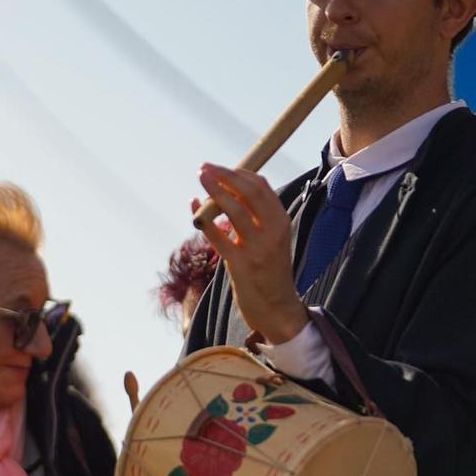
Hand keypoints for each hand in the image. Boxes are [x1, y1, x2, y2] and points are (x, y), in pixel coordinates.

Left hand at [195, 163, 308, 344]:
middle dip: (226, 176)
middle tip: (205, 167)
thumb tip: (228, 192)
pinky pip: (218, 237)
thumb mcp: (269, 240)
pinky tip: (194, 209)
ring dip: (215, 191)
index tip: (219, 168)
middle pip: (250, 192)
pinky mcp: (241, 265)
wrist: (277, 308)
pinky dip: (204, 220)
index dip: (238, 174)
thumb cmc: (268, 271)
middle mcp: (273, 232)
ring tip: (200, 178)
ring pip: (234, 211)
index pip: (261, 187)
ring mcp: (257, 249)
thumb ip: (255, 218)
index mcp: (281, 222)